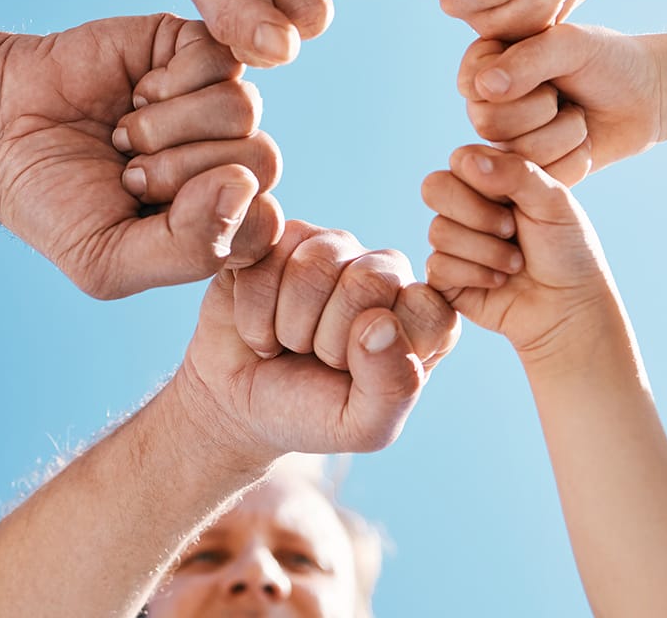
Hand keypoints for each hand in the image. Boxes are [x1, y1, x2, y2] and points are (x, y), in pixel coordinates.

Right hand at [0, 14, 283, 299]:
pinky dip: (168, 82)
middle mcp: (228, 159)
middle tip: (129, 171)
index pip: (264, 223)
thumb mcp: (109, 261)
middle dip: (181, 170)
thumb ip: (190, 248)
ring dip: (168, 126)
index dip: (207, 221)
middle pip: (262, 161)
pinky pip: (222, 59)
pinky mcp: (195, 51)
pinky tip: (135, 93)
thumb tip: (246, 189)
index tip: (144, 214)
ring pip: (243, 108)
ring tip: (125, 134)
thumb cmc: (54, 204)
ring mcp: (216, 102)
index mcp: (222, 219)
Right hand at [173, 221, 458, 461]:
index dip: (382, 353)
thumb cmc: (310, 415)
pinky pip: (268, 259)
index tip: (359, 378)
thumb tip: (380, 322)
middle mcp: (386, 273)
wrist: (239, 407)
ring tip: (289, 344)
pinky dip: (254, 313)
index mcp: (425, 318)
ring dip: (289, 325)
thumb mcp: (363, 427)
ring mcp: (334, 248)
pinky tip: (260, 328)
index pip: (427, 310)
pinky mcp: (280, 238)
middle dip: (328, 338)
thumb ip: (392, 387)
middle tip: (317, 359)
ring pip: (314, 264)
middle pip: (368, 280)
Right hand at [421, 145, 613, 365]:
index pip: (459, 159)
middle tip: (511, 230)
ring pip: (438, 231)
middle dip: (478, 214)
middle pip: (434, 188)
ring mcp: (454, 243)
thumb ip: (515, 173)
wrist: (570, 308)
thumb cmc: (569, 251)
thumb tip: (466, 161)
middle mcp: (466, 207)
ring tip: (516, 263)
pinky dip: (476, 275)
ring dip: (486, 251)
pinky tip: (500, 282)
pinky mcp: (446, 279)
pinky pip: (438, 266)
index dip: (482, 179)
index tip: (517, 201)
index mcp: (491, 180)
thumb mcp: (554, 202)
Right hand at [459, 25, 666, 180]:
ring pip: (515, 155)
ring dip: (564, 133)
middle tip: (563, 94)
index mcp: (485, 64)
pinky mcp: (531, 174)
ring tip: (577, 115)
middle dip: (543, 108)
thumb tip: (483, 88)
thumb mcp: (571, 45)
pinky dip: (574, 159)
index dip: (520, 82)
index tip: (548, 65)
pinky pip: (540, 179)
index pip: (475, 86)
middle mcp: (487, 105)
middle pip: (489, 124)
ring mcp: (506, 143)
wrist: (645, 96)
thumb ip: (526, 59)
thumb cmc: (606, 61)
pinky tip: (584, 142)